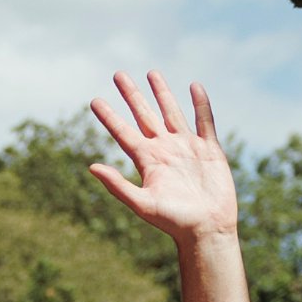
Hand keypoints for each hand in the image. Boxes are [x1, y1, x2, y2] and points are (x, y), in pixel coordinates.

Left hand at [85, 74, 238, 244]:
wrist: (206, 229)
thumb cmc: (173, 221)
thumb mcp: (142, 203)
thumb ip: (117, 185)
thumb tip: (91, 167)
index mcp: (147, 161)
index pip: (123, 133)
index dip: (109, 117)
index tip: (94, 100)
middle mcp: (165, 150)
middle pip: (145, 115)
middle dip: (132, 95)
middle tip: (118, 74)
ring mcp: (187, 147)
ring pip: (172, 112)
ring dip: (162, 93)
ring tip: (151, 73)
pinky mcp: (209, 149)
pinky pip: (205, 121)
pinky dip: (200, 103)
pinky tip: (194, 86)